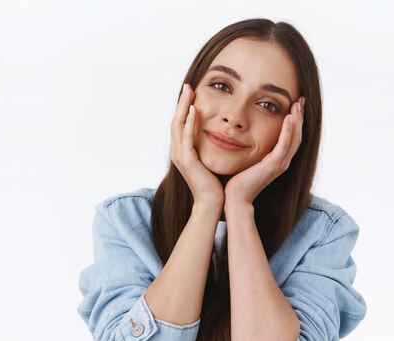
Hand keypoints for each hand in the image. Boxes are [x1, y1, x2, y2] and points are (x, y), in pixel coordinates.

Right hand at [170, 83, 223, 205]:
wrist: (212, 202)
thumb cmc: (214, 184)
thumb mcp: (209, 160)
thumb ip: (208, 147)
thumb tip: (217, 135)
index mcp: (182, 151)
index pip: (181, 124)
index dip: (184, 108)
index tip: (191, 93)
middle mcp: (177, 151)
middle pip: (176, 121)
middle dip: (181, 102)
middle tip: (188, 86)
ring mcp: (180, 155)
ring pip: (178, 125)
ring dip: (183, 107)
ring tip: (189, 92)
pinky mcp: (187, 159)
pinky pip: (186, 136)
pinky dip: (190, 121)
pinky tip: (195, 109)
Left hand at [224, 96, 304, 205]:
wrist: (234, 198)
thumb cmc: (236, 181)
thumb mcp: (246, 159)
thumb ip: (250, 148)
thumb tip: (242, 134)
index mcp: (277, 160)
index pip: (291, 137)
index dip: (294, 121)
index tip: (294, 104)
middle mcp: (282, 162)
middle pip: (297, 135)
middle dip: (299, 116)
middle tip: (300, 100)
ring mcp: (279, 164)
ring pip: (294, 138)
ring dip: (297, 120)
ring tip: (297, 104)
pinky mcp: (273, 166)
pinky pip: (284, 145)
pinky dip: (288, 131)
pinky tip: (288, 117)